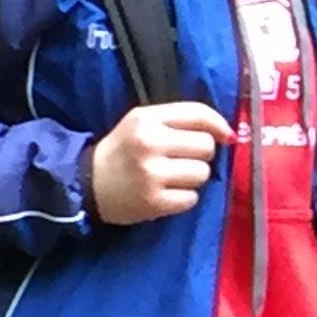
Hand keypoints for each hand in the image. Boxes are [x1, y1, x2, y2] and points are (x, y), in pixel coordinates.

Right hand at [86, 102, 232, 224]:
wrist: (87, 184)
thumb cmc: (124, 149)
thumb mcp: (143, 122)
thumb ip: (182, 120)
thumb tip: (229, 133)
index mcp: (147, 119)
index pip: (198, 114)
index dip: (219, 125)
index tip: (226, 136)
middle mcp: (150, 143)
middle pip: (205, 146)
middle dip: (201, 154)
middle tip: (183, 159)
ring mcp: (152, 174)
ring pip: (202, 173)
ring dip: (194, 177)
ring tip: (173, 177)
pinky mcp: (154, 202)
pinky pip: (192, 198)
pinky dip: (184, 198)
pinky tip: (167, 193)